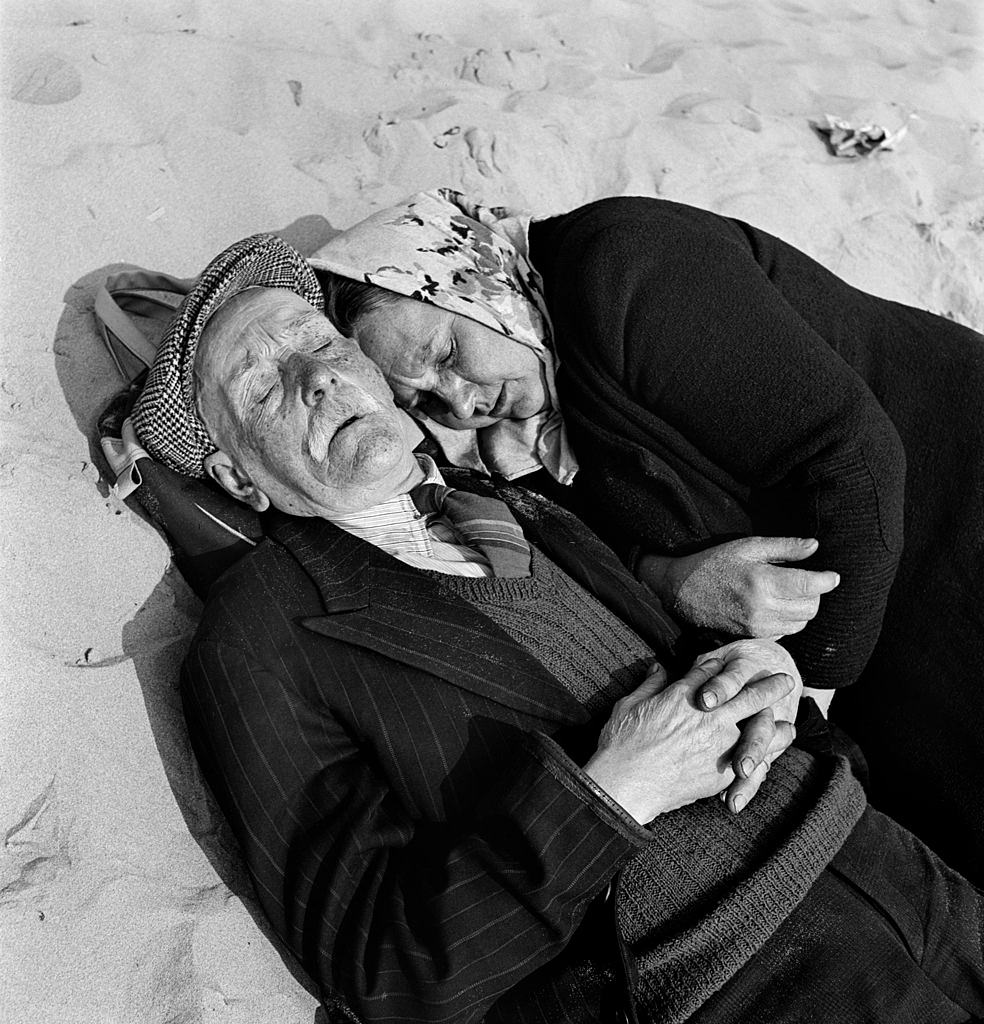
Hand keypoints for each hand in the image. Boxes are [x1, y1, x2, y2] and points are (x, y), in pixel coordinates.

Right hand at [584, 658, 796, 823]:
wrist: (626, 782)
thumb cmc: (621, 743)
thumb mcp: (629, 704)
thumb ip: (649, 684)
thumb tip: (658, 667)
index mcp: (683, 695)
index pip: (711, 672)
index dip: (722, 667)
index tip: (730, 665)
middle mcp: (708, 715)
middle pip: (747, 693)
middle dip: (767, 685)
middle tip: (784, 680)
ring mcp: (719, 742)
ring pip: (759, 725)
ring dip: (775, 721)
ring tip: (788, 721)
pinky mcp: (722, 770)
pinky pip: (754, 759)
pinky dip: (768, 753)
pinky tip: (774, 752)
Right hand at [638, 537, 839, 637]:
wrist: (681, 591)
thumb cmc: (713, 563)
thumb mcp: (747, 547)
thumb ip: (785, 548)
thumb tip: (815, 546)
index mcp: (762, 581)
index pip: (811, 586)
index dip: (827, 580)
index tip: (832, 575)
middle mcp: (762, 607)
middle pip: (811, 607)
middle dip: (815, 594)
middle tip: (806, 581)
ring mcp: (757, 625)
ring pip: (801, 622)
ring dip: (802, 608)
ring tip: (789, 592)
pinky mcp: (753, 636)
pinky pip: (785, 631)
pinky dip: (788, 619)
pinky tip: (774, 605)